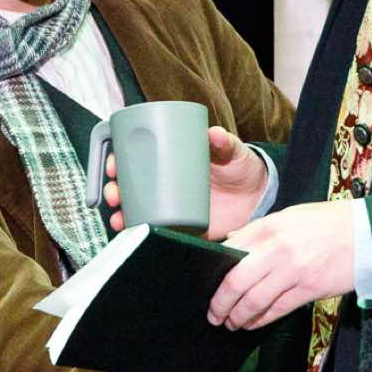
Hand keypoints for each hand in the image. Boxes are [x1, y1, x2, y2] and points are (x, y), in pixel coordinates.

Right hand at [106, 126, 268, 237]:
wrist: (259, 197)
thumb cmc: (241, 168)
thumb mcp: (232, 152)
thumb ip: (225, 143)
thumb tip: (214, 134)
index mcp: (172, 161)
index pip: (137, 158)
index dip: (118, 160)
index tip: (111, 162)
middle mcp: (166, 184)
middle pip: (130, 186)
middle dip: (114, 190)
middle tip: (114, 192)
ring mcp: (173, 207)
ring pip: (138, 210)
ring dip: (121, 215)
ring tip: (117, 218)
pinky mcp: (183, 227)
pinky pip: (156, 231)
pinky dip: (141, 234)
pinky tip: (130, 237)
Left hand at [207, 200, 355, 329]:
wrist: (367, 233)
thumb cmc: (329, 223)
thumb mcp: (290, 216)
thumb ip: (260, 230)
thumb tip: (233, 240)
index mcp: (269, 226)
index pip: (229, 251)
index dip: (214, 271)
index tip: (207, 283)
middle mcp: (277, 248)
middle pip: (235, 281)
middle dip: (220, 303)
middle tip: (214, 313)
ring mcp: (293, 270)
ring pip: (253, 301)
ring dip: (237, 316)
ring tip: (231, 322)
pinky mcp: (309, 289)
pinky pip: (277, 309)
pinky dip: (260, 320)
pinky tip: (252, 324)